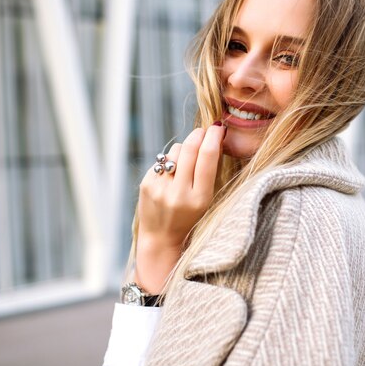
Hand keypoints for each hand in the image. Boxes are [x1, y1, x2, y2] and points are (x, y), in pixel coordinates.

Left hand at [134, 124, 225, 293]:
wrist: (160, 238)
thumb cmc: (189, 217)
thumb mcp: (206, 199)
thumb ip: (209, 171)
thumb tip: (214, 136)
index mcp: (199, 199)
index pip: (207, 158)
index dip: (213, 137)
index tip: (217, 127)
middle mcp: (179, 194)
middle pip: (190, 148)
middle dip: (199, 134)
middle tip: (204, 130)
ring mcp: (160, 189)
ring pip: (175, 151)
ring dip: (183, 150)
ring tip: (185, 163)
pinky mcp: (146, 184)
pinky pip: (162, 160)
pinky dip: (169, 162)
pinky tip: (171, 175)